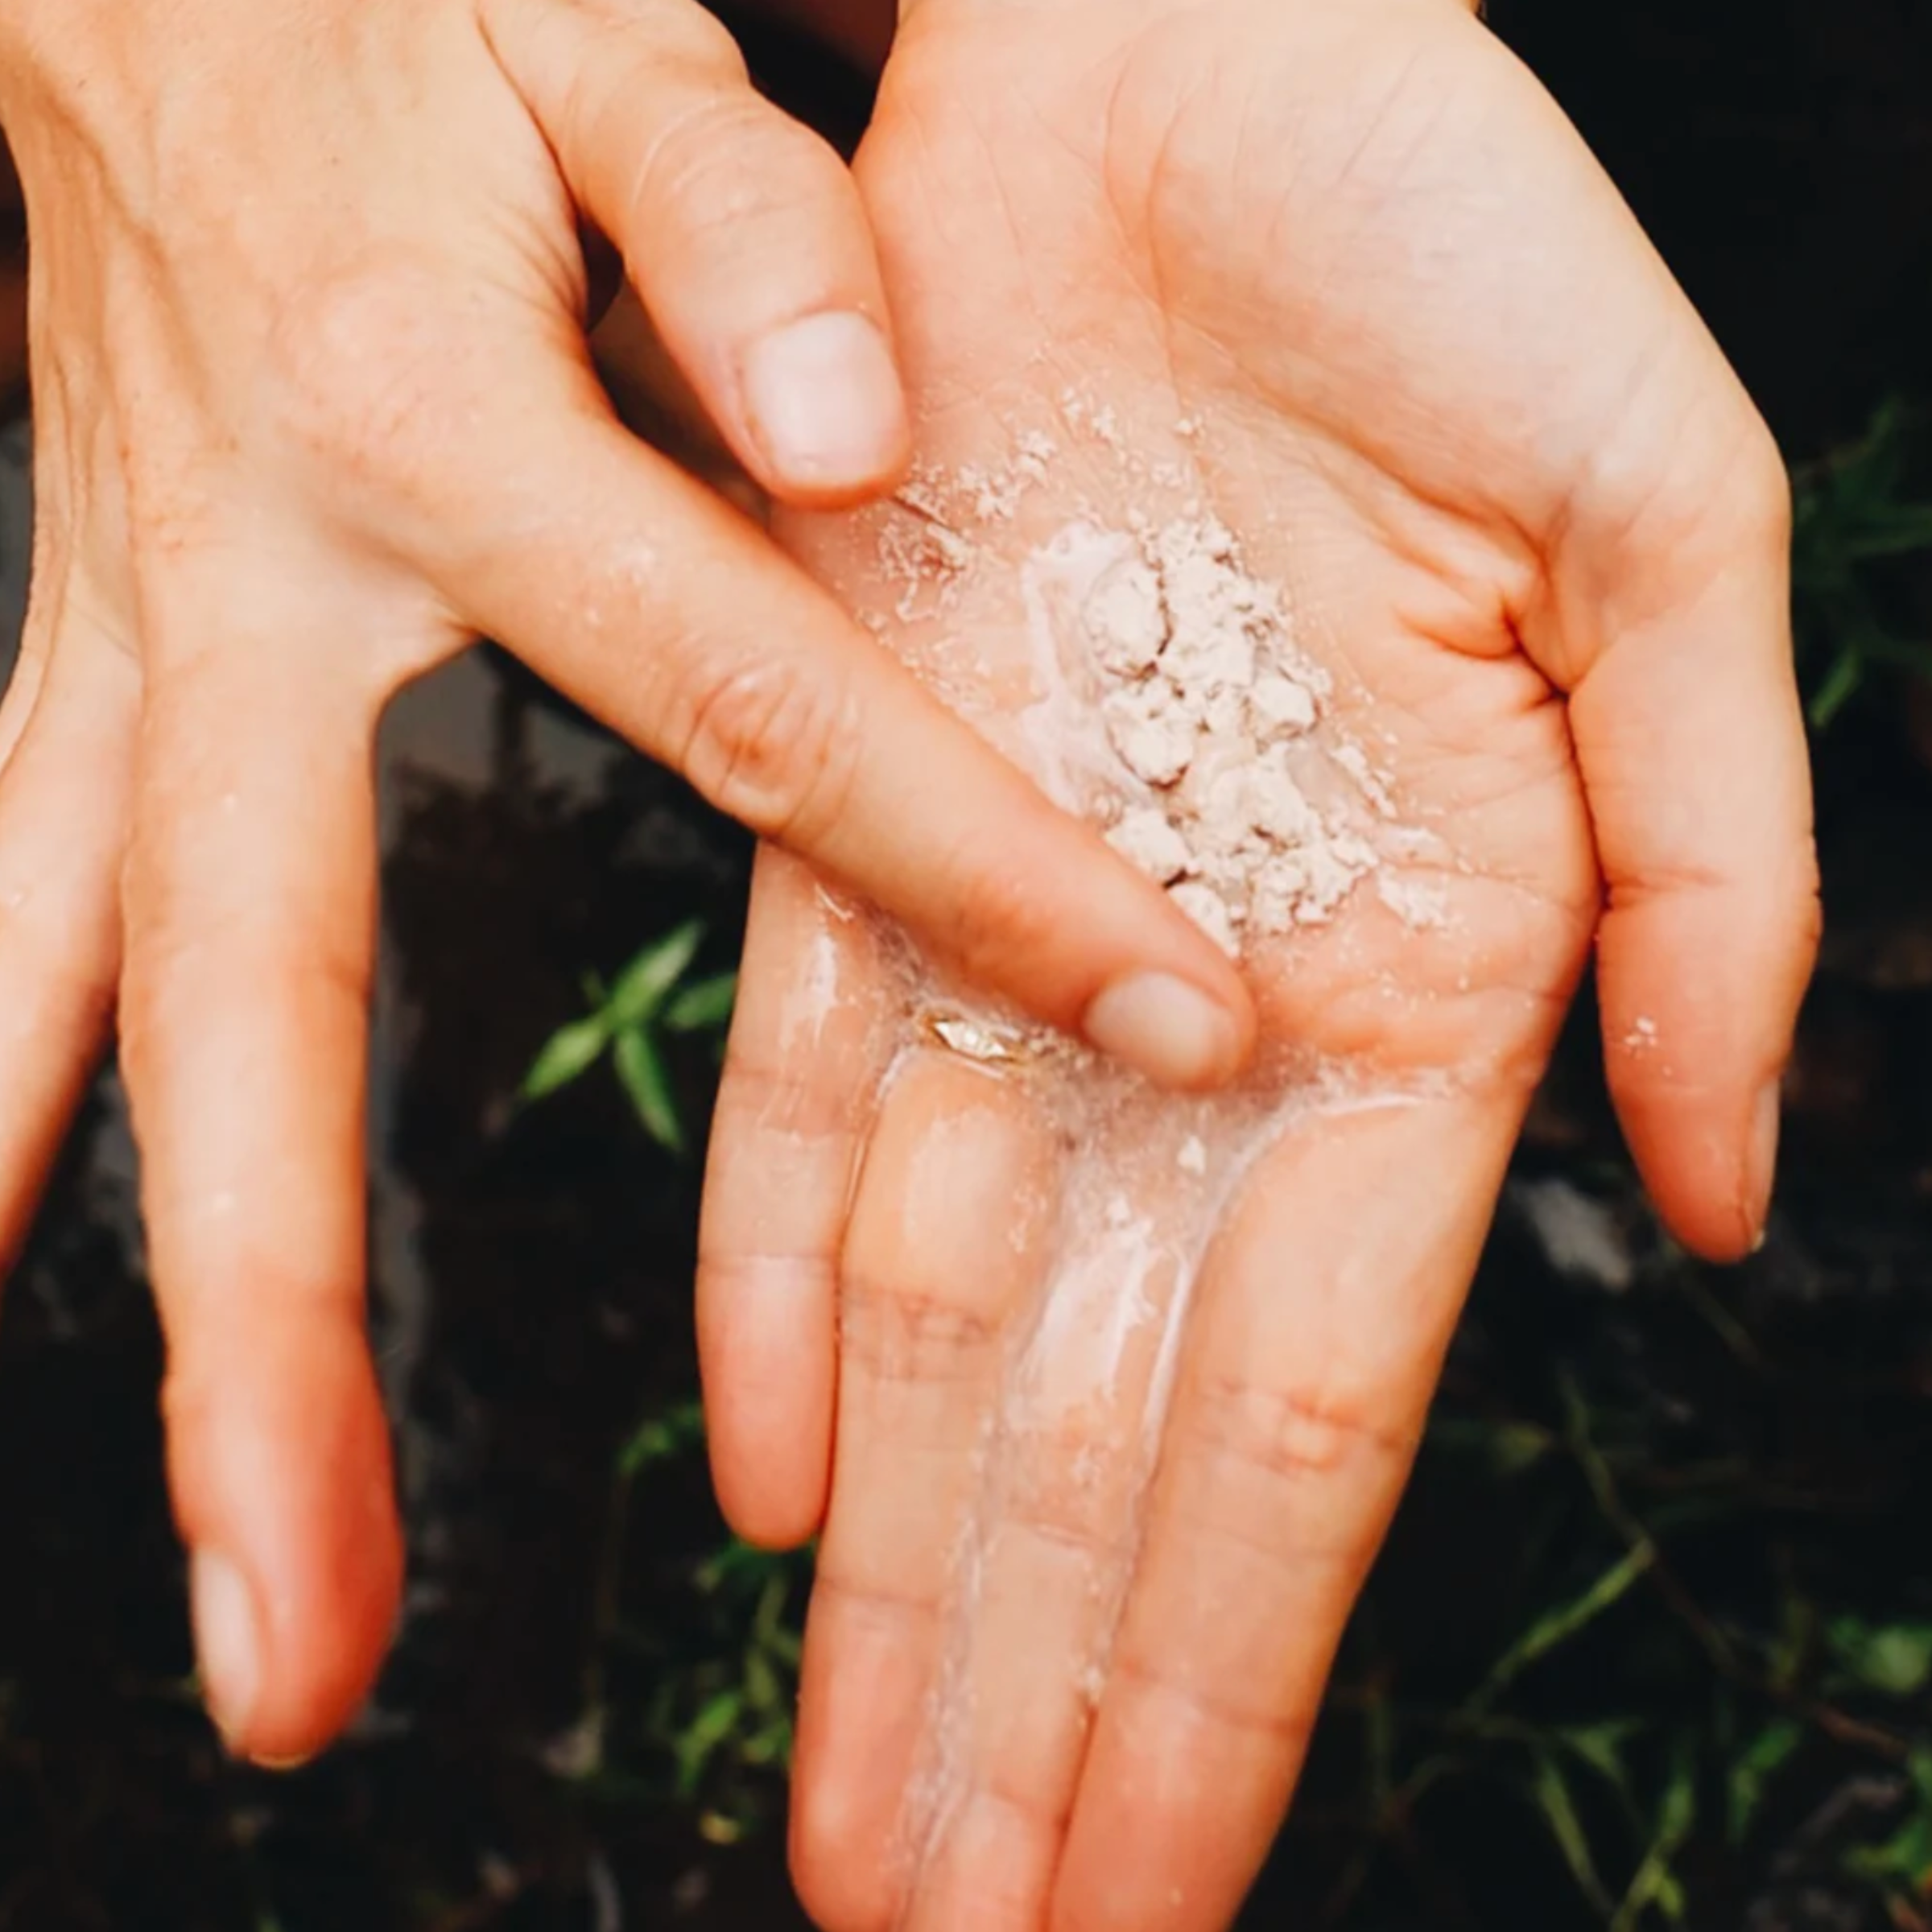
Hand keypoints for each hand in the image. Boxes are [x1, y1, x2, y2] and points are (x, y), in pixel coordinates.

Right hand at [0, 0, 1254, 1765]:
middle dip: (299, 1325)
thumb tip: (862, 432)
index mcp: (442, 420)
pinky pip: (1, 891)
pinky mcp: (92, 646)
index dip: (976, 883)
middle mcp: (259, 573)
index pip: (759, 718)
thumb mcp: (604, 35)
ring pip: (88, 997)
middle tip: (326, 1644)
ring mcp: (140, 632)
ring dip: (137, 1295)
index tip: (1168, 1039)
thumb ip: (737, 221)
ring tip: (224, 1600)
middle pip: (269, 989)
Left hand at [696, 0, 1817, 1923]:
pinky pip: (814, 1108)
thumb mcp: (1658, 536)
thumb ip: (1706, 878)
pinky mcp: (860, 810)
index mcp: (1436, 976)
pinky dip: (793, 1295)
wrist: (1190, 71)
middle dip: (1038, 1697)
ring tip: (861, 1810)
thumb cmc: (1441, 246)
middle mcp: (1213, 1002)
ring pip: (951, 1325)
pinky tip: (781, 1482)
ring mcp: (1019, 921)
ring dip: (906, 1569)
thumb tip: (1723, 1189)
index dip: (1225, 1672)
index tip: (1148, 1894)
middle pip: (1112, 1435)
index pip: (1314, 1415)